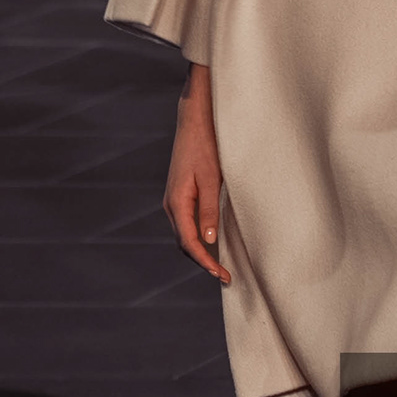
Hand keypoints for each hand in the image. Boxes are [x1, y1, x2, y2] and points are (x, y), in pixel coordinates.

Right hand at [164, 63, 229, 283]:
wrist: (195, 120)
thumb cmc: (206, 147)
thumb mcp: (212, 179)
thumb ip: (209, 211)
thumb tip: (208, 241)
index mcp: (177, 203)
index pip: (189, 243)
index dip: (205, 263)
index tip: (222, 275)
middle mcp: (171, 204)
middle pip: (185, 243)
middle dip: (203, 262)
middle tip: (225, 276)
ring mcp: (174, 200)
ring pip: (185, 234)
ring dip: (200, 252)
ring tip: (221, 265)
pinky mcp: (180, 194)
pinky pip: (187, 223)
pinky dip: (198, 238)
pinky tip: (213, 242)